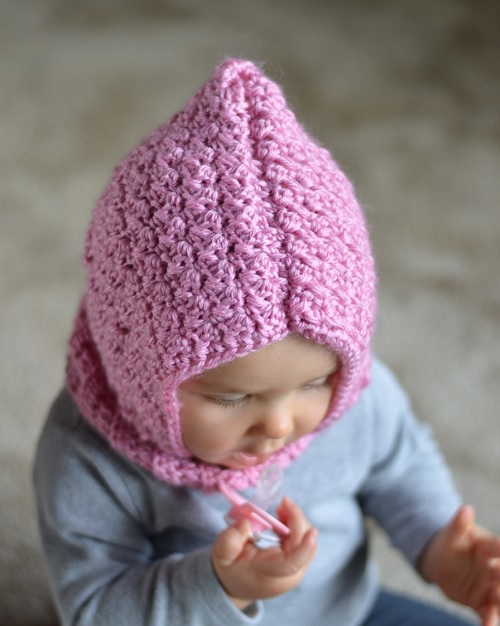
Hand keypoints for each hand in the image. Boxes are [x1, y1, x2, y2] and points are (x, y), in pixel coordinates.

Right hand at [212, 496, 317, 609]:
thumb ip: (230, 539)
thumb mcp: (221, 555)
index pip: (292, 564)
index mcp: (269, 573)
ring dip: (297, 521)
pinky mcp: (296, 561)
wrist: (236, 585)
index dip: (305, 548)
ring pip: (308, 542)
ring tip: (281, 507)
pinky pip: (303, 541)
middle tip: (283, 502)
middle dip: (298, 520)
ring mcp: (295, 569)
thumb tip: (246, 523)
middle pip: (306, 547)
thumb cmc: (230, 569)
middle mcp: (287, 575)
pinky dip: (296, 525)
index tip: (312, 531)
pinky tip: (283, 516)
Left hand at [419, 505, 499, 625]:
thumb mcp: (451, 533)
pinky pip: (488, 613)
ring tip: (497, 608)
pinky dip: (490, 621)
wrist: (440, 560)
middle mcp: (493, 568)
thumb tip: (465, 508)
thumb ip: (459, 524)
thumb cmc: (450, 541)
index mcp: (487, 547)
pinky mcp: (481, 602)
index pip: (499, 548)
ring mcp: (488, 586)